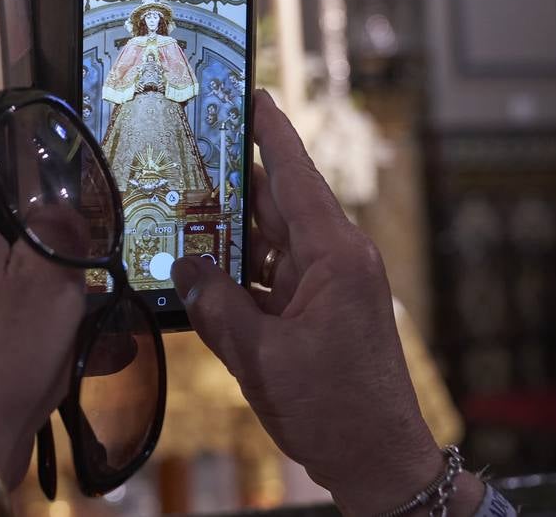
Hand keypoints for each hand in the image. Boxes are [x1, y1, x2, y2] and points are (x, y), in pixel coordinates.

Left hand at [0, 169, 84, 486]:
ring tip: (108, 300)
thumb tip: (62, 202)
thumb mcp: (49, 276)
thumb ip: (59, 225)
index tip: (91, 177)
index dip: (47, 164)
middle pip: (21, 214)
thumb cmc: (4, 350)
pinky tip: (101, 343)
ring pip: (32, 262)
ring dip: (71, 282)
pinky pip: (28, 304)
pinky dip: (60, 319)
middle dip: (67, 231)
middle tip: (108, 243)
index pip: (1, 160)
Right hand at [171, 90, 466, 513]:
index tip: (253, 93)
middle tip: (185, 153)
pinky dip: (240, 272)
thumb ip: (217, 305)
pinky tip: (201, 271)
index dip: (272, 133)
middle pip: (276, 205)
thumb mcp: (261, 356)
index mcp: (334, 256)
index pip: (297, 176)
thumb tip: (186, 265)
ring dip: (229, 234)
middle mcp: (336, 260)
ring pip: (270, 241)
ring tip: (177, 211)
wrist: (377, 462)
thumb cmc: (334, 409)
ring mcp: (329, 286)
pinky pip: (273, 275)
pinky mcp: (320, 310)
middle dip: (231, 184)